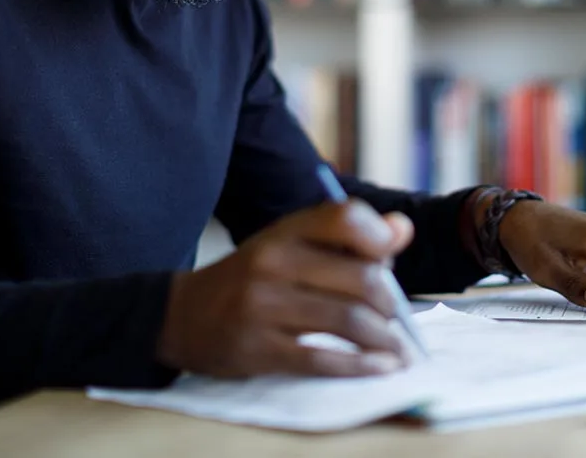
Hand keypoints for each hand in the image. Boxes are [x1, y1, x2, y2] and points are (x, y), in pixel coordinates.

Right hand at [156, 200, 413, 377]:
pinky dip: (360, 366)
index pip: (344, 218)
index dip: (379, 237)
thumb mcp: (290, 245)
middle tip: (396, 319)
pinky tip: (379, 367)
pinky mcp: (257, 349)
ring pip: (348, 320)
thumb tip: (402, 230)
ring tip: (396, 350)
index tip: (391, 259)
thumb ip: (347, 239)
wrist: (183, 315)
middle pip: (360, 278)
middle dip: (390, 304)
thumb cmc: (254, 278)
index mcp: (286, 231)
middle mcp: (274, 262)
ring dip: (384, 339)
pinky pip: (322, 360)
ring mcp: (263, 306)